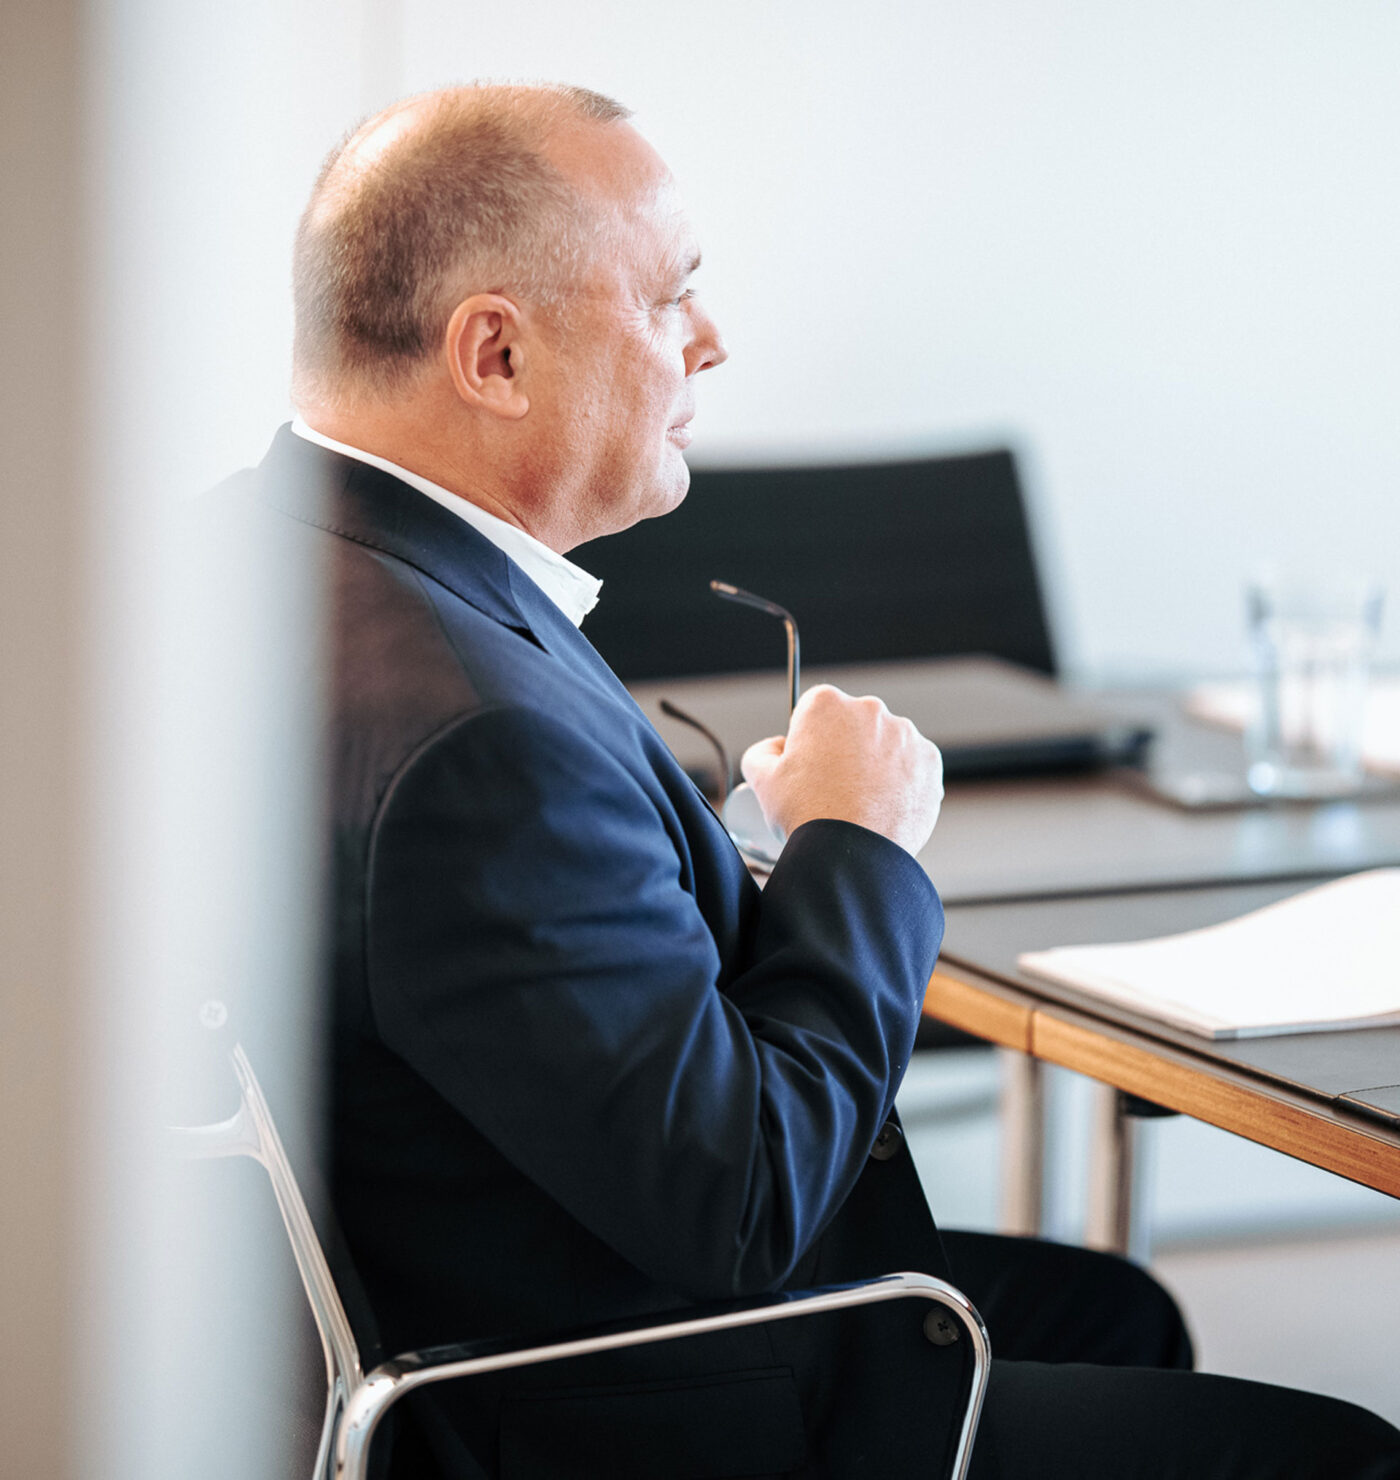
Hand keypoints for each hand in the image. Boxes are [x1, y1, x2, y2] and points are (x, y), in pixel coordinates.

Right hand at [739, 684, 943, 856]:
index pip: (814, 710)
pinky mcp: (929, 760)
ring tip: (860, 801)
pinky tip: (884, 805)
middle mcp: (869, 709)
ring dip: (875, 764)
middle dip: (845, 748)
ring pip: (885, 744)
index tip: (809, 766)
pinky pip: (912, 765)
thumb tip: (775, 747)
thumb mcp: (763, 781)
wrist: (853, 854)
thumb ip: (761, 752)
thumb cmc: (807, 815)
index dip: (808, 739)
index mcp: (826, 704)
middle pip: (852, 723)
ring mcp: (904, 734)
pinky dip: (901, 781)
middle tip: (834, 787)